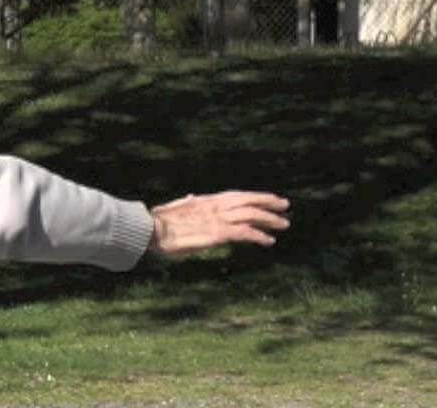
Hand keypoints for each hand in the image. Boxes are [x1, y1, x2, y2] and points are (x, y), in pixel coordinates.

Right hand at [149, 191, 289, 255]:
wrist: (152, 229)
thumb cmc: (159, 221)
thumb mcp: (175, 207)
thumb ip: (186, 202)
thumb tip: (191, 197)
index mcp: (207, 200)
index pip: (238, 195)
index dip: (256, 196)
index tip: (270, 197)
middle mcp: (215, 206)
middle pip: (249, 200)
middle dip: (269, 202)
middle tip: (285, 206)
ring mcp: (217, 219)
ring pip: (252, 215)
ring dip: (270, 219)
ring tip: (283, 224)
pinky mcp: (218, 233)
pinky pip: (245, 233)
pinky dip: (259, 236)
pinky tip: (269, 241)